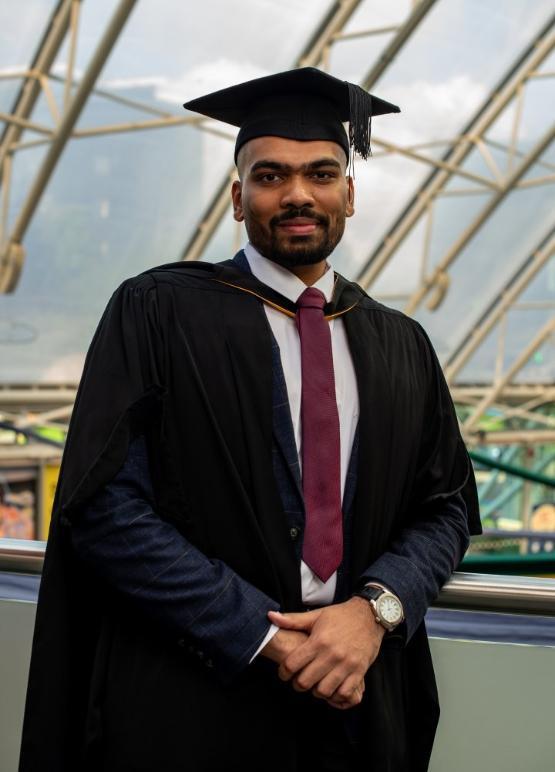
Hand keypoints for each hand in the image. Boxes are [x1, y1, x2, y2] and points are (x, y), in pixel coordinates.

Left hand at [268, 597, 384, 708]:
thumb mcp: (316, 615)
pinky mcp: (359, 672)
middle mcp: (332, 654)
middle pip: (306, 682)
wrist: (370, 616)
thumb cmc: (341, 616)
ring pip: (323, 691)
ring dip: (316, 691)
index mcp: (318, 641)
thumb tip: (270, 616)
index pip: (292, 664)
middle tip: (298, 680)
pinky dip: (335, 695)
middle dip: (298, 684)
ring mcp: (346, 665)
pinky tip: (332, 687)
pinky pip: (344, 693)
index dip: (283, 672)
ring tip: (315, 683)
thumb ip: (293, 620)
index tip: (284, 673)